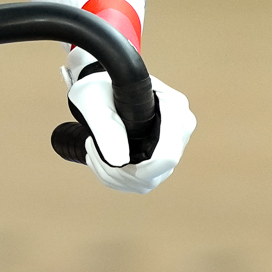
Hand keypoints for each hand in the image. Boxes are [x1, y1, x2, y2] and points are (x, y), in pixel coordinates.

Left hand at [62, 60, 194, 193]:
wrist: (100, 89)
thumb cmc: (98, 87)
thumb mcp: (94, 99)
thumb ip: (105, 127)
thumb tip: (119, 161)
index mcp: (174, 108)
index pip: (168, 154)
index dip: (140, 168)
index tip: (110, 159)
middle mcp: (179, 130)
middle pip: (156, 172)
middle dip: (118, 169)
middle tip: (92, 146)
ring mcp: (171, 147)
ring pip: (146, 182)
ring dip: (111, 173)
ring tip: (93, 148)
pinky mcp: (159, 161)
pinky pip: (139, 184)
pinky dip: (113, 177)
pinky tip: (100, 158)